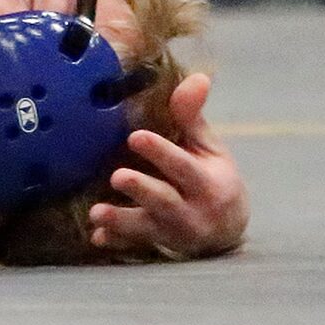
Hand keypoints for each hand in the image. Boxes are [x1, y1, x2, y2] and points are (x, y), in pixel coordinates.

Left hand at [90, 72, 247, 257]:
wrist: (228, 227)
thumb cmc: (211, 174)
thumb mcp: (209, 147)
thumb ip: (192, 116)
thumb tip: (197, 77)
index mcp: (208, 184)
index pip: (184, 168)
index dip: (162, 153)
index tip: (136, 136)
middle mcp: (194, 213)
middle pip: (165, 202)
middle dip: (142, 190)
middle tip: (117, 176)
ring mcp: (175, 234)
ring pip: (148, 229)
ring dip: (121, 222)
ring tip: (96, 213)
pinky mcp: (159, 246)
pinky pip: (135, 247)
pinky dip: (117, 243)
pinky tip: (97, 238)